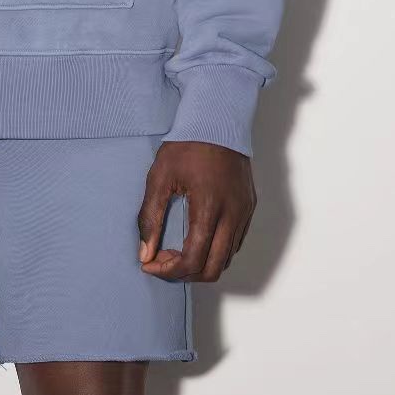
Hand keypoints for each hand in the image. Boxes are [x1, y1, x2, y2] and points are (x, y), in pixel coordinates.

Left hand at [137, 140, 255, 282]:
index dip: (169, 270)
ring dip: (201, 264)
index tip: (150, 265)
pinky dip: (215, 251)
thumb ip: (150, 217)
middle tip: (163, 261)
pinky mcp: (249, 207)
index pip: (193, 259)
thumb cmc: (186, 146)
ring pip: (226, 258)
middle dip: (185, 273)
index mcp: (209, 208)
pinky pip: (235, 243)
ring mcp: (244, 212)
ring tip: (176, 251)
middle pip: (213, 268)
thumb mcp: (160, 177)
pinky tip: (196, 240)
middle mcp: (232, 215)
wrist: (217, 121)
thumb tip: (145, 254)